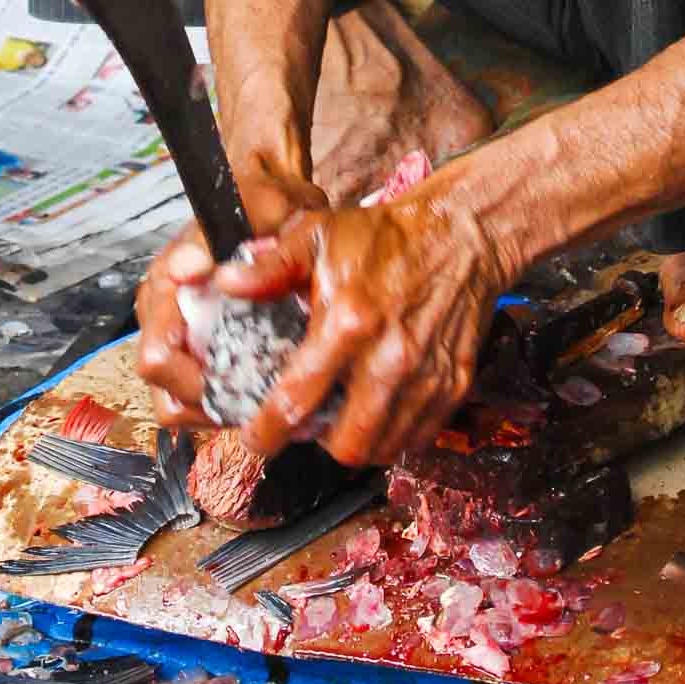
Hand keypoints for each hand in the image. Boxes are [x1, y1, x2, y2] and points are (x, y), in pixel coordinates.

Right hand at [135, 141, 328, 427]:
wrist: (276, 200)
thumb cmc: (266, 202)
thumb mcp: (257, 205)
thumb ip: (221, 232)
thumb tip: (186, 265)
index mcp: (166, 282)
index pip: (157, 356)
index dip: (193, 382)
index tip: (236, 382)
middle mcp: (162, 313)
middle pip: (166, 391)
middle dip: (209, 403)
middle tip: (256, 395)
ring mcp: (178, 334)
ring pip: (179, 403)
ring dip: (216, 408)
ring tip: (258, 395)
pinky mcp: (197, 347)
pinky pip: (198, 397)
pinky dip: (224, 402)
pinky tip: (256, 388)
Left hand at [219, 187, 512, 466]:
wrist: (460, 234)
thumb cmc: (385, 236)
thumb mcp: (318, 234)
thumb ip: (270, 265)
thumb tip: (224, 283)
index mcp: (349, 322)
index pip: (297, 401)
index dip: (266, 432)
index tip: (255, 438)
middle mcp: (390, 358)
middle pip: (345, 444)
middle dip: (315, 445)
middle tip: (302, 429)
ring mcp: (426, 377)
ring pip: (382, 449)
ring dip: (355, 443)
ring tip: (338, 421)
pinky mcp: (454, 385)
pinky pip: (418, 438)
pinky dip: (394, 437)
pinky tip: (376, 413)